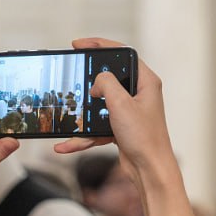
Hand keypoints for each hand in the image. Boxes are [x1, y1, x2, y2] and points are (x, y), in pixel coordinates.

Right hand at [53, 38, 174, 187]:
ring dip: (82, 114)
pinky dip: (83, 136)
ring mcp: (130, 112)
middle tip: (70, 72)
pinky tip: (66, 145)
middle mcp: (140, 94)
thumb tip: (97, 82)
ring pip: (99, 105)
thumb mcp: (121, 104)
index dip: (100, 45)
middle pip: (109, 78)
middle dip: (87, 79)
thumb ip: (106, 83)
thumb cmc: (144, 138)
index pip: (122, 53)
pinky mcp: (121, 128)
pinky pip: (97, 127)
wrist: (149, 171)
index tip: (79, 44)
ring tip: (65, 114)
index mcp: (146, 82)